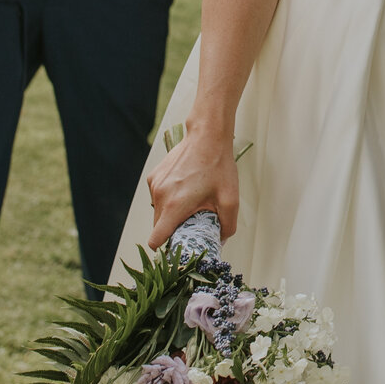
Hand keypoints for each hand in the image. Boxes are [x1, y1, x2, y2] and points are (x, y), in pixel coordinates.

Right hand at [144, 122, 239, 245]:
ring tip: (190, 202)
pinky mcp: (154, 176)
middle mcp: (160, 196)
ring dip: (170, 213)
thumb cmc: (218, 166)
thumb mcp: (230, 200)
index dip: (165, 248)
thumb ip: (227, 226)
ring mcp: (154, 185)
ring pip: (158, 211)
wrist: (207, 135)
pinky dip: (168, 198)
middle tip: (191, 223)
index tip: (178, 246)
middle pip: (157, 227)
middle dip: (172, 230)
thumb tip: (221, 240)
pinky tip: (185, 188)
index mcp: (175, 206)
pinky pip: (158, 196)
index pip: (155, 240)